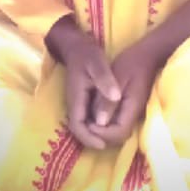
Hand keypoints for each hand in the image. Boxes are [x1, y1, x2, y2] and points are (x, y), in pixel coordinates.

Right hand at [62, 35, 121, 149]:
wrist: (78, 46)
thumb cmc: (87, 54)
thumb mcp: (98, 63)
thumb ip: (105, 80)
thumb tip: (116, 98)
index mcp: (75, 98)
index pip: (77, 126)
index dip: (89, 138)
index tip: (104, 144)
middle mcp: (74, 104)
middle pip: (80, 130)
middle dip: (94, 140)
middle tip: (113, 143)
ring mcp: (77, 103)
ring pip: (84, 125)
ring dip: (96, 133)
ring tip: (114, 137)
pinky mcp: (83, 100)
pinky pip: (88, 118)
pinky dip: (98, 124)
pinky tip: (112, 123)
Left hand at [88, 40, 159, 148]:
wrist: (147, 55)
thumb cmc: (131, 63)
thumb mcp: (117, 77)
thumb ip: (108, 99)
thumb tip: (99, 122)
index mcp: (132, 108)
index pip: (118, 133)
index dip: (102, 134)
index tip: (88, 124)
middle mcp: (134, 115)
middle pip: (118, 137)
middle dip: (100, 136)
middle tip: (84, 125)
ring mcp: (133, 113)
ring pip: (117, 132)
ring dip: (102, 131)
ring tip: (87, 121)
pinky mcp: (130, 109)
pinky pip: (117, 123)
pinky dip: (105, 124)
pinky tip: (94, 115)